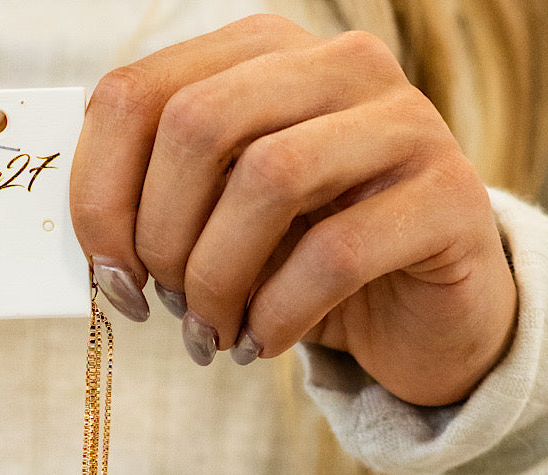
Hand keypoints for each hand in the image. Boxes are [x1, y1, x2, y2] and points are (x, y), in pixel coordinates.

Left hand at [70, 15, 517, 406]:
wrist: (422, 314)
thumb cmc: (301, 264)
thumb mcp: (219, 224)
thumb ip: (159, 208)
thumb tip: (99, 253)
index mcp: (260, 56)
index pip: (136, 94)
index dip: (99, 197)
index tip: (111, 277)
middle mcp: (335, 66)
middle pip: (197, 125)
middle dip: (162, 239)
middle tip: (169, 307)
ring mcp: (402, 122)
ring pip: (269, 178)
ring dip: (217, 280)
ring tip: (214, 335)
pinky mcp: (448, 197)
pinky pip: (335, 255)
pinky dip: (277, 315)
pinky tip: (262, 345)